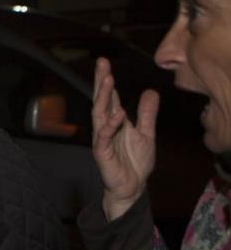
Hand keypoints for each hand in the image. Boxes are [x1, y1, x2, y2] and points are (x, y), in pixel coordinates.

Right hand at [92, 57, 157, 221]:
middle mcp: (106, 127)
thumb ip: (146, 114)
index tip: (104, 62)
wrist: (132, 187)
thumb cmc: (135, 162)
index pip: (110, 97)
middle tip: (101, 63)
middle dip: (100, 82)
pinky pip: (104, 137)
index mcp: (115, 122)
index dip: (106, 80)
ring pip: (99, 114)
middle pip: (101, 100)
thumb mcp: (146, 134)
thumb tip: (150, 91)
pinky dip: (110, 125)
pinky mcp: (102, 153)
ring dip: (103, 98)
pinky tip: (117, 114)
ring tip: (107, 81)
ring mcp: (102, 139)